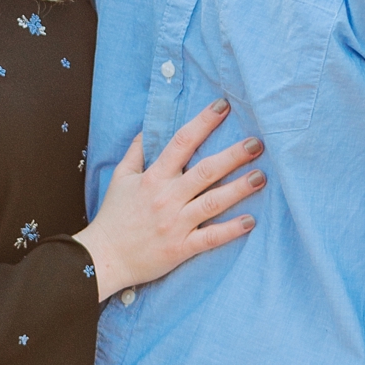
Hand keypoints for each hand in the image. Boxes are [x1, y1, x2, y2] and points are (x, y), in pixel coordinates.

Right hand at [75, 99, 264, 303]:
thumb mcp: (120, 178)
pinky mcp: (181, 247)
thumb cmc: (113, 217)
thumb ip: (136, 152)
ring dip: (239, 188)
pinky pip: (210, 237)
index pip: (181, 143)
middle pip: (205, 171)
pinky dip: (230, 230)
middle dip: (233, 156)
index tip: (223, 106)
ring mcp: (175, 223)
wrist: (103, 257)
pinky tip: (250, 221)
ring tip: (261, 177)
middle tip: (257, 143)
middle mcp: (167, 197)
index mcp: (153, 178)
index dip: (203, 122)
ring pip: (213, 202)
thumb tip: (148, 130)